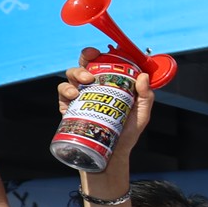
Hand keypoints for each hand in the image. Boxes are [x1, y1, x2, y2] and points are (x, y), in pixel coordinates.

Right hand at [59, 46, 155, 193]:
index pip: (98, 63)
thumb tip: (144, 76)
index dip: (94, 54)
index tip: (96, 53)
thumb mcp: (141, 114)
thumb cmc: (127, 131)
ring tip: (81, 87)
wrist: (113, 153)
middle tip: (90, 76)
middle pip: (81, 67)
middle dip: (82, 64)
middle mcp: (90, 87)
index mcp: (106, 83)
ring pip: (69, 78)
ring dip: (74, 77)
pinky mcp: (68, 109)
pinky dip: (65, 93)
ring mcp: (78, 97)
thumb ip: (145, 96)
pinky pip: (61, 96)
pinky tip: (73, 97)